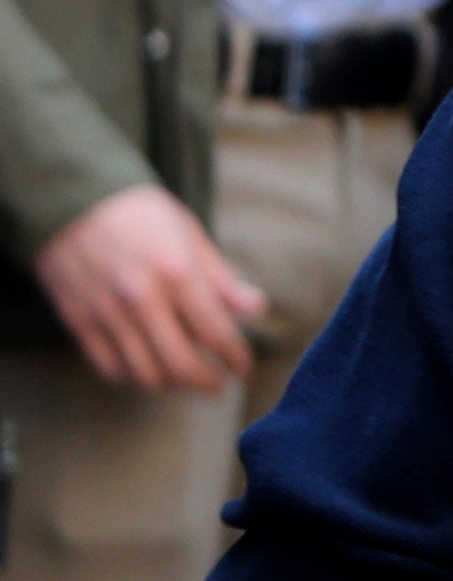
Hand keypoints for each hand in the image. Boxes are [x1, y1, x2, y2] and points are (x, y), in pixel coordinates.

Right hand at [35, 184, 263, 393]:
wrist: (69, 197)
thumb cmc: (139, 214)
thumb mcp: (190, 234)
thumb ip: (221, 278)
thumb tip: (256, 309)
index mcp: (178, 273)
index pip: (218, 334)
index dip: (236, 359)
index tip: (243, 368)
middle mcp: (142, 298)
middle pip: (181, 366)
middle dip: (206, 383)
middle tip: (216, 384)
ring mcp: (106, 311)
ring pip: (145, 373)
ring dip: (170, 382)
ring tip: (182, 375)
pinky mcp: (77, 319)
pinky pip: (109, 367)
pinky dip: (131, 375)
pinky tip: (144, 365)